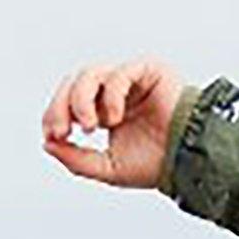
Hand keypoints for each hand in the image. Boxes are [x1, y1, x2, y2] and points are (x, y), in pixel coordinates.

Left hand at [41, 62, 188, 190]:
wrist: (190, 161)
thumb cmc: (156, 164)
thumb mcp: (108, 168)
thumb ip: (77, 159)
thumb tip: (47, 144)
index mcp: (103, 110)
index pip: (68, 102)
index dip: (54, 114)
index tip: (53, 136)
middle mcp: (114, 92)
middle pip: (73, 83)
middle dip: (60, 106)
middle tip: (63, 131)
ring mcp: (130, 79)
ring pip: (90, 74)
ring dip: (81, 100)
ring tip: (91, 126)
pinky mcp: (148, 70)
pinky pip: (118, 73)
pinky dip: (110, 95)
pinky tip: (116, 118)